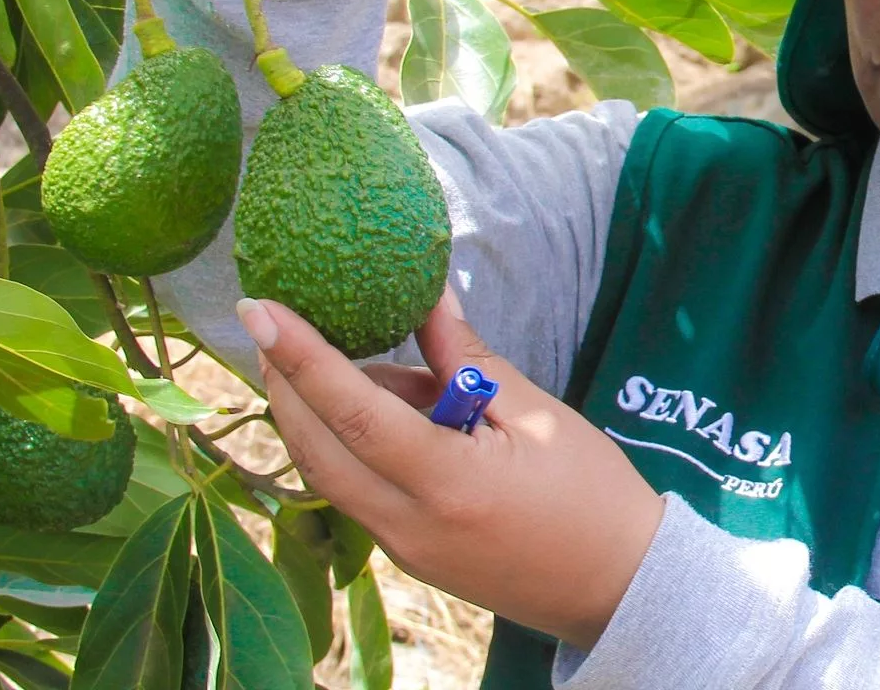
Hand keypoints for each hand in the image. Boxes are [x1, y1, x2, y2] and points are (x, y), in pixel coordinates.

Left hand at [237, 292, 664, 649]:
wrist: (618, 586)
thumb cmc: (591, 494)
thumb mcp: (536, 412)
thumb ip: (467, 356)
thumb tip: (425, 292)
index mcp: (450, 485)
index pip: (354, 414)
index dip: (301, 356)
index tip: (261, 308)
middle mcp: (410, 526)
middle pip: (317, 448)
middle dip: (284, 382)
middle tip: (271, 322)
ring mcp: (404, 549)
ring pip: (330, 472)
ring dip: (318, 412)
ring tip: (349, 353)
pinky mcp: (408, 555)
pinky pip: (358, 489)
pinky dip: (352, 441)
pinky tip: (385, 403)